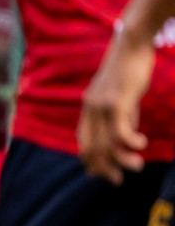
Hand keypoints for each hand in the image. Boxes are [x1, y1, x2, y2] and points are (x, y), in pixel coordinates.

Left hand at [79, 34, 153, 184]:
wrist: (132, 44)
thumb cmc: (130, 69)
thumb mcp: (123, 96)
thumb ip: (123, 116)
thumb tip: (126, 138)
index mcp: (88, 107)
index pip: (83, 140)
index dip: (89, 159)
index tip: (98, 174)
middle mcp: (90, 108)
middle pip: (91, 146)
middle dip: (102, 167)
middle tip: (117, 181)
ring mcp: (101, 105)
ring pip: (107, 142)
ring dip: (121, 160)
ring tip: (136, 167)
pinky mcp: (116, 101)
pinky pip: (120, 130)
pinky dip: (131, 142)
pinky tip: (142, 145)